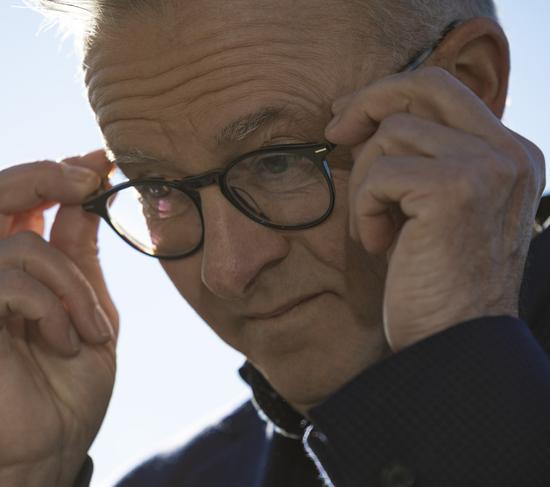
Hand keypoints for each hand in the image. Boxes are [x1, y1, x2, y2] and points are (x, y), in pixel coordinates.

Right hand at [0, 152, 117, 486]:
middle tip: (90, 176)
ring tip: (92, 331)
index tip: (101, 160)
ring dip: (72, 285)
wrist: (52, 446)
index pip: (26, 201)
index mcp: (19, 268)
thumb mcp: (88, 311)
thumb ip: (79, 258)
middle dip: (46, 176)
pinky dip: (52, 307)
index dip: (60, 174)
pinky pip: (9, 279)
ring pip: (22, 243)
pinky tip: (66, 341)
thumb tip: (86, 199)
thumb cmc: (68, 385)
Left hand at [326, 67, 544, 351]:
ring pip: (393, 133)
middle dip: (369, 102)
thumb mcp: (437, 209)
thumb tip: (368, 119)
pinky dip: (366, 210)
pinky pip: (381, 172)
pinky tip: (382, 247)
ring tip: (379, 232)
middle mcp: (510, 152)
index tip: (349, 118)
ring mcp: (489, 166)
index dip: (391, 95)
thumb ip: (424, 158)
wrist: (453, 344)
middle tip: (334, 133)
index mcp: (511, 155)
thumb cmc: (436, 282)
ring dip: (367, 184)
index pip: (446, 91)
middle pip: (426, 86)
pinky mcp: (456, 188)